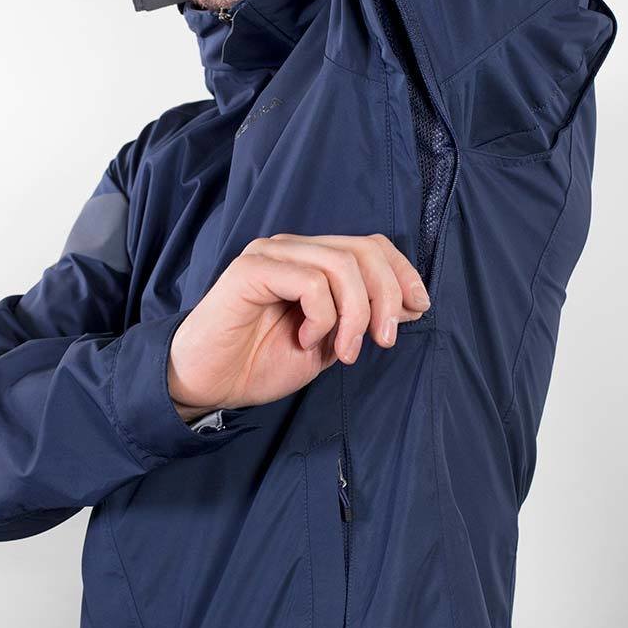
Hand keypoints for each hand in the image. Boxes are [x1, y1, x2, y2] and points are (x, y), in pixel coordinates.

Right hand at [167, 233, 431, 421]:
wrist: (208, 383)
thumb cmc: (261, 362)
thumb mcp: (330, 342)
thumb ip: (363, 319)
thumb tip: (411, 303)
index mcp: (312, 260)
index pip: (371, 245)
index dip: (402, 272)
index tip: (419, 308)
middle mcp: (294, 249)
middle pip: (364, 250)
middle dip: (387, 297)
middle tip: (383, 340)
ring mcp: (271, 255)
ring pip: (341, 265)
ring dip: (356, 314)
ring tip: (344, 350)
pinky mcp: (251, 270)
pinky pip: (311, 282)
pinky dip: (322, 317)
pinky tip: (306, 339)